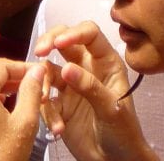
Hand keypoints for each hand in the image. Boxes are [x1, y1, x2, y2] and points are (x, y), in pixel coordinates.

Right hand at [35, 22, 155, 160]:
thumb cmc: (123, 132)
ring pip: (50, 69)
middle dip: (50, 42)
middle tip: (39, 52)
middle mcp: (87, 68)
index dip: (74, 32)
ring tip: (46, 100)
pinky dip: (47, 112)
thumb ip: (90, 87)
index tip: (58, 42)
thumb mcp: (112, 108)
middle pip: (65, 43)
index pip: (90, 34)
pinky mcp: (60, 105)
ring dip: (43, 82)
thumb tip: (66, 68)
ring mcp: (71, 85)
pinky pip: (45, 100)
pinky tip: (58, 129)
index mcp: (106, 62)